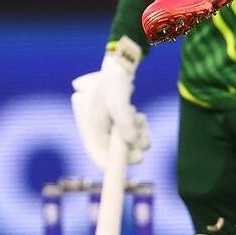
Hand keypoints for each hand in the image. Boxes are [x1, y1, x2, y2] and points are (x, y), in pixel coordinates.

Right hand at [70, 36, 150, 169]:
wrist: (116, 69)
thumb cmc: (113, 84)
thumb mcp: (118, 102)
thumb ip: (123, 122)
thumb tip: (130, 142)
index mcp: (91, 132)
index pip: (101, 159)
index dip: (118, 165)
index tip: (139, 159)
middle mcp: (98, 135)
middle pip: (117, 155)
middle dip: (133, 146)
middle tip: (143, 133)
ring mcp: (109, 132)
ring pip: (128, 146)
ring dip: (139, 135)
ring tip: (140, 117)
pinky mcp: (119, 127)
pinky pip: (133, 137)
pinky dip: (140, 130)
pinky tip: (140, 116)